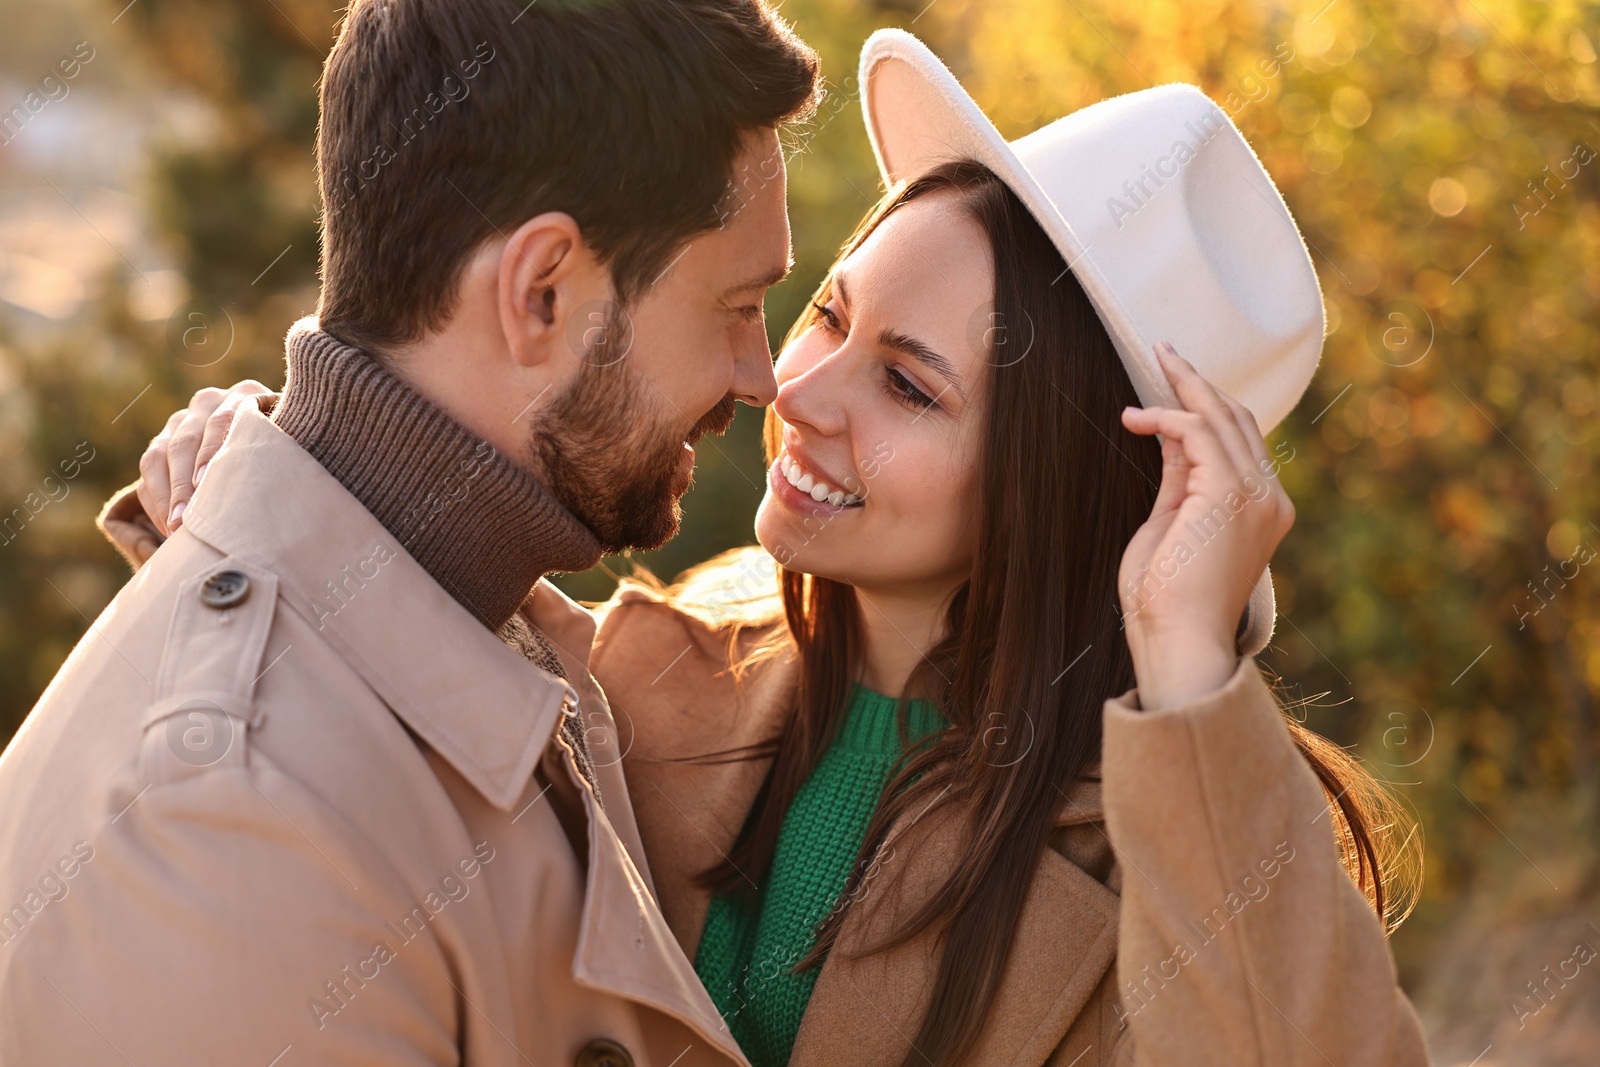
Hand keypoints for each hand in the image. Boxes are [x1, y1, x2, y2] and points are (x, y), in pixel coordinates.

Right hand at [139, 381, 277, 534]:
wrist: (272, 450)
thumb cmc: (289, 456)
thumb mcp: (291, 447)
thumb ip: (284, 452)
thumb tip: (290, 478)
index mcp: (245, 395)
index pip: (223, 421)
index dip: (211, 453)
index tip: (204, 483)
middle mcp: (209, 402)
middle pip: (187, 440)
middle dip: (183, 484)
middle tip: (185, 519)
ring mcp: (183, 419)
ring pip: (161, 453)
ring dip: (166, 494)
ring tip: (175, 528)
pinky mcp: (163, 439)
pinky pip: (149, 466)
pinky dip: (156, 497)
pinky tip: (168, 524)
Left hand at [1117, 342, 1293, 708]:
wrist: (1178, 641)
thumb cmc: (1166, 601)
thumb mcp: (1173, 525)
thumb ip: (1180, 480)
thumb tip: (1171, 436)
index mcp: (1263, 511)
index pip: (1241, 442)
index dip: (1207, 407)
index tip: (1174, 381)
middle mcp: (1269, 499)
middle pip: (1239, 420)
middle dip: (1198, 383)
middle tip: (1164, 350)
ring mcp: (1256, 496)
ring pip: (1222, 418)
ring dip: (1183, 387)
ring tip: (1153, 360)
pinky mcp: (1230, 493)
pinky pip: (1198, 434)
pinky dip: (1166, 418)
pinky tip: (1135, 419)